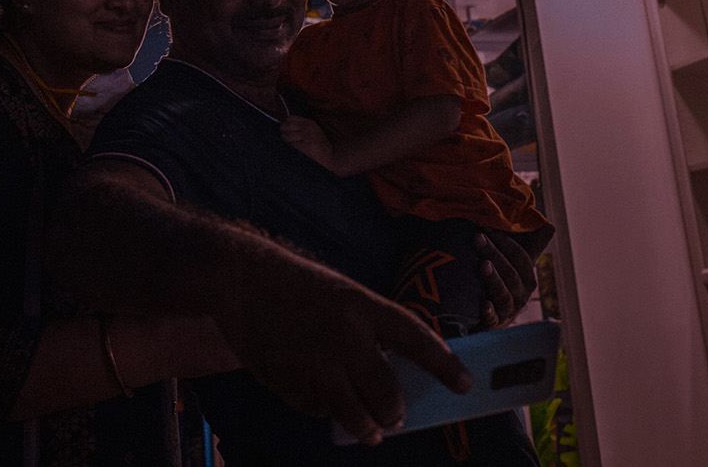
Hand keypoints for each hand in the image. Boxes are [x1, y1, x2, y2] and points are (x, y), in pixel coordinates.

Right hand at [212, 249, 470, 446]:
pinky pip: (321, 411)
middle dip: (395, 413)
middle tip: (395, 415)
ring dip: (369, 428)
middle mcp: (345, 338)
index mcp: (361, 306)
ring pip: (359, 417)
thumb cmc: (297, 286)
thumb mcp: (341, 295)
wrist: (241, 279)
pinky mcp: (292, 386)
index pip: (414, 338)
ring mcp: (318, 366)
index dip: (443, 364)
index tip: (465, 385)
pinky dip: (325, 409)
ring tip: (372, 429)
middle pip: (388, 396)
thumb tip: (394, 374)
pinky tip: (317, 391)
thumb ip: (367, 331)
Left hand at [280, 115, 335, 170]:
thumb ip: (301, 126)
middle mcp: (308, 127)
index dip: (286, 121)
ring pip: (288, 136)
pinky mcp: (306, 145)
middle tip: (282, 131)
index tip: (284, 124)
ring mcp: (307, 136)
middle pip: (288, 125)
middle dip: (283, 129)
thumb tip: (285, 124)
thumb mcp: (312, 130)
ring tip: (286, 139)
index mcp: (309, 122)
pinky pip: (293, 145)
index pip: (292, 118)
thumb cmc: (319, 142)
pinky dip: (293, 146)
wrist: (329, 153)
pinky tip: (296, 146)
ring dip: (286, 138)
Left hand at [475, 225, 550, 327]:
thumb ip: (531, 246)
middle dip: (495, 253)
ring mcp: (507, 312)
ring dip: (494, 279)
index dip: (507, 242)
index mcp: (527, 279)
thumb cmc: (505, 283)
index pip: (522, 258)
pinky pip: (493, 320)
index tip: (487, 228)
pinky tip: (484, 304)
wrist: (494, 319)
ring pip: (503, 295)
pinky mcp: (493, 325)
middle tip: (478, 237)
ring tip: (482, 264)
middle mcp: (521, 296)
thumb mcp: (517, 265)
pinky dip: (490, 312)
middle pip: (511, 274)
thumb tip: (549, 225)